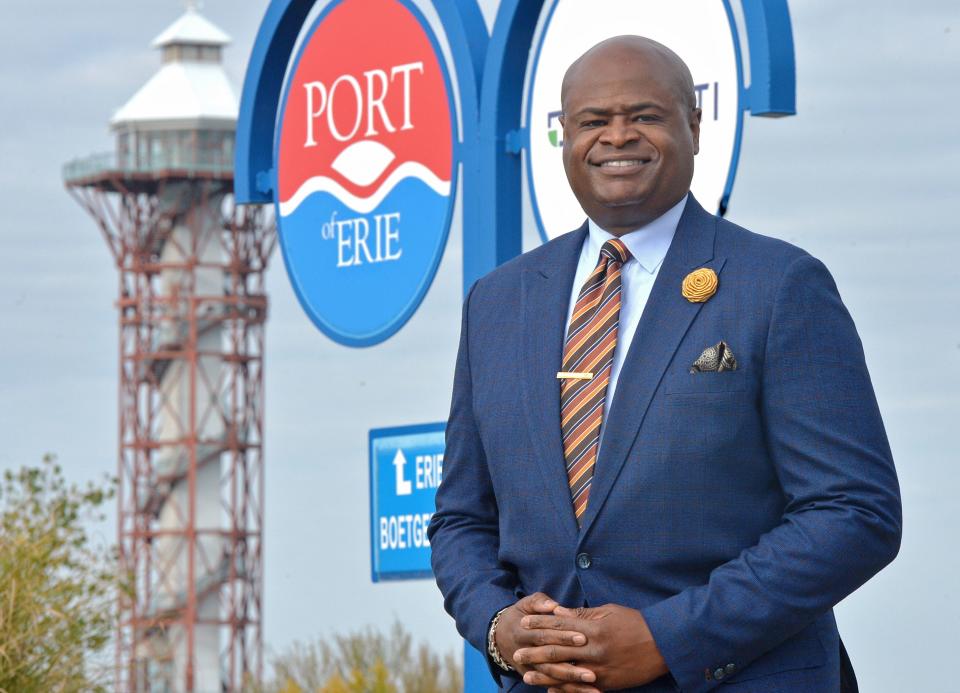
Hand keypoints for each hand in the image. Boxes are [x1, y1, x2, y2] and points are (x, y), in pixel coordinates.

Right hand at [494, 593, 597, 689]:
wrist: (500, 636)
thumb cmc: (521, 615)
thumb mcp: (526, 604)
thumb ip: (540, 602)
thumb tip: (554, 606)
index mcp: (523, 632)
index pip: (545, 635)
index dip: (563, 637)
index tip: (583, 638)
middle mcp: (525, 652)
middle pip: (549, 661)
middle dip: (570, 667)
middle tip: (591, 672)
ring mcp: (529, 668)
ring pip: (551, 677)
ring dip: (571, 683)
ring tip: (592, 686)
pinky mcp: (533, 677)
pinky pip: (551, 686)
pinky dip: (568, 690)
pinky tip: (587, 692)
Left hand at [514, 604, 668, 690]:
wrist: (663, 645)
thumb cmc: (636, 623)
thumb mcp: (608, 612)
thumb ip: (582, 615)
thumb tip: (559, 612)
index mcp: (593, 629)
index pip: (560, 626)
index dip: (540, 624)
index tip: (524, 623)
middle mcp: (594, 650)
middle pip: (558, 651)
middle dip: (535, 652)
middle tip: (517, 653)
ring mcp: (600, 669)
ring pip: (566, 673)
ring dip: (544, 674)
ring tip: (526, 674)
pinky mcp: (608, 683)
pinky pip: (581, 688)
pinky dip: (564, 690)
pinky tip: (550, 690)